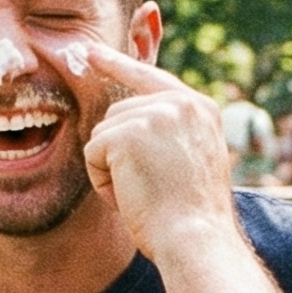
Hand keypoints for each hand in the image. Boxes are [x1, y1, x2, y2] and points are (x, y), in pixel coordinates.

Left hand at [74, 44, 236, 254]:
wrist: (196, 240)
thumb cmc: (192, 216)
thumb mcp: (192, 160)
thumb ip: (170, 132)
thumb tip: (128, 117)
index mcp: (201, 108)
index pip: (151, 77)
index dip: (118, 64)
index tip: (91, 52)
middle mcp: (180, 103)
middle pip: (119, 112)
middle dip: (119, 153)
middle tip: (150, 188)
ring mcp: (154, 114)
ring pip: (103, 134)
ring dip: (112, 170)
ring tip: (145, 193)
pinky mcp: (127, 132)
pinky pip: (92, 153)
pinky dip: (102, 181)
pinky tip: (130, 195)